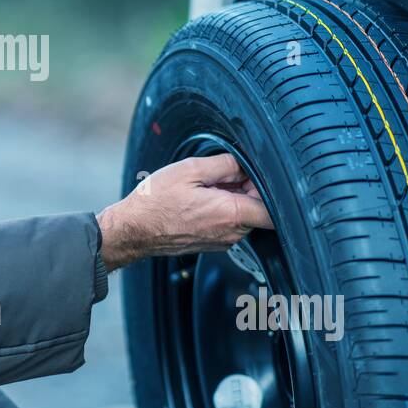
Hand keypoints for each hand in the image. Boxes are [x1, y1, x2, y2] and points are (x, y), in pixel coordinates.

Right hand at [95, 154, 273, 271]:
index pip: (274, 211)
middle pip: (259, 211)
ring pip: (243, 217)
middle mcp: (231, 233)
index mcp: (230, 214)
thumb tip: (244, 163)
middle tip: (225, 176)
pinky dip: (221, 210)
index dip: (270, 190)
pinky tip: (200, 201)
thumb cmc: (155, 202)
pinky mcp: (212, 244)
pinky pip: (228, 224)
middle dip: (248, 190)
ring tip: (207, 189)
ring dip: (233, 200)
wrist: (133, 230)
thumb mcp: (190, 170)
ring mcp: (222, 242)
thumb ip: (225, 164)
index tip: (254, 176)